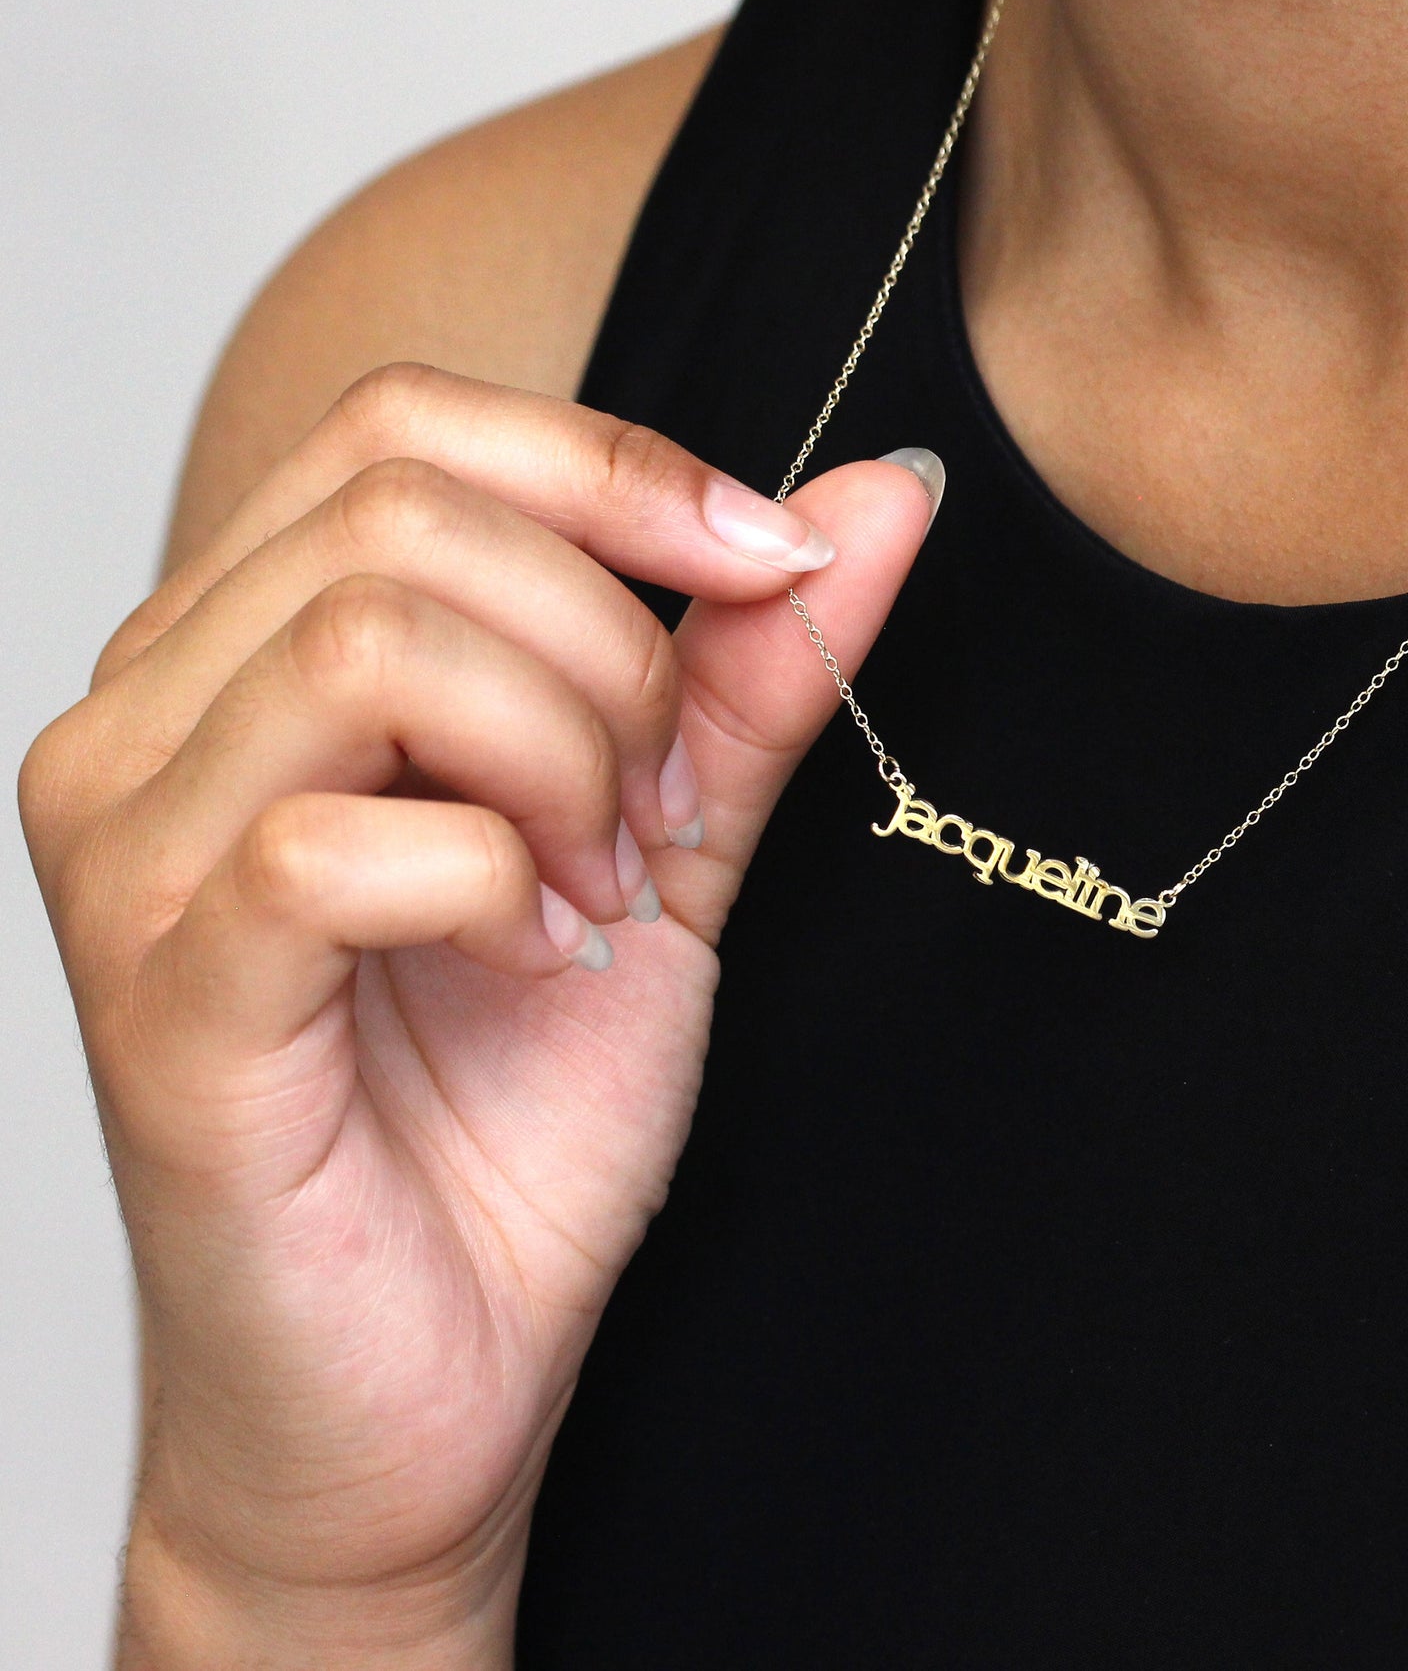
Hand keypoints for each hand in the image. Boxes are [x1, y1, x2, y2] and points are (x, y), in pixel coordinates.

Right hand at [18, 364, 934, 1668]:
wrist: (428, 1378)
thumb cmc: (508, 1113)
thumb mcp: (666, 844)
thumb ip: (755, 669)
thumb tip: (880, 493)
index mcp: (249, 649)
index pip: (409, 428)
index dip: (621, 468)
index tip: (777, 565)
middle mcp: (152, 717)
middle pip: (406, 511)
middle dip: (615, 649)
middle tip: (663, 808)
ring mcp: (129, 852)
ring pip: (373, 644)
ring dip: (563, 759)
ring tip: (598, 890)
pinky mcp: (158, 993)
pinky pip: (336, 842)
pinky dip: (495, 884)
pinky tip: (533, 960)